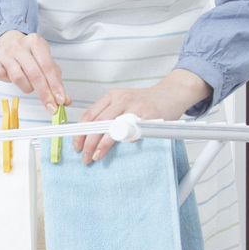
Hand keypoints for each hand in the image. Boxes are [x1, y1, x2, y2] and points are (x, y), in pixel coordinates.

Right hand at [0, 30, 69, 112]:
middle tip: (51, 107)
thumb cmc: (30, 55)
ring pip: (18, 77)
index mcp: (36, 42)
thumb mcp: (45, 63)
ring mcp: (6, 52)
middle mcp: (20, 45)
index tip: (60, 101)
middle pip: (34, 74)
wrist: (8, 42)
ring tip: (30, 87)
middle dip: (44, 93)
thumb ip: (55, 81)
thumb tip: (66, 101)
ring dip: (27, 88)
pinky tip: (8, 78)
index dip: (55, 86)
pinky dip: (4, 79)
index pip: (48, 67)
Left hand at [73, 70, 211, 163]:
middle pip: (98, 123)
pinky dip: (127, 139)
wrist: (172, 93)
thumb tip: (90, 135)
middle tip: (84, 156)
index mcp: (112, 96)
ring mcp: (136, 106)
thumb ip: (109, 114)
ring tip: (96, 156)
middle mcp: (122, 99)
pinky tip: (124, 145)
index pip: (89, 115)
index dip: (80, 132)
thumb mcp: (123, 102)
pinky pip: (134, 130)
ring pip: (112, 128)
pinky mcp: (150, 114)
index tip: (76, 145)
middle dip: (88, 143)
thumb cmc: (146, 101)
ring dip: (102, 145)